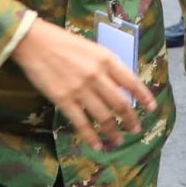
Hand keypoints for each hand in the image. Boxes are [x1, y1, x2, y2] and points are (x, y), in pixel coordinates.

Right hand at [10, 17, 147, 151]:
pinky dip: (91, 137)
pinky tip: (97, 145)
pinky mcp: (63, 100)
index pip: (131, 82)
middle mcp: (97, 75)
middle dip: (130, 120)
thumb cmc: (63, 42)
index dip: (144, 97)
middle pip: (120, 104)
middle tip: (135, 129)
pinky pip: (81, 123)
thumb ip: (107, 66)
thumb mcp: (92, 48)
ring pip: (104, 117)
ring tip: (118, 140)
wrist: (34, 42)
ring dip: (113, 132)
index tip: (151, 108)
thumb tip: (121, 86)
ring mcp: (80, 89)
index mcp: (106, 59)